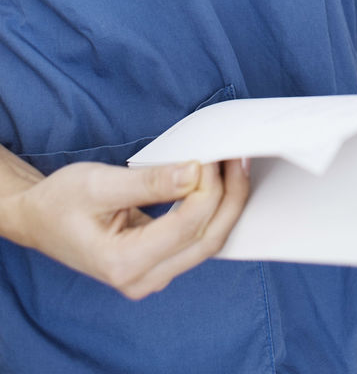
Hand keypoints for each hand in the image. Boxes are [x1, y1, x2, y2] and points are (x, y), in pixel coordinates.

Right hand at [4, 157, 248, 298]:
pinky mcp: (158, 264)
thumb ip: (150, 182)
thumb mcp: (100, 184)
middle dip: (229, 197)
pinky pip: (197, 241)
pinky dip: (211, 212)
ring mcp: (152, 276)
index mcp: (123, 263)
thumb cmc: (61, 201)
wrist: (39, 219)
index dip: (208, 188)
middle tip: (237, 158)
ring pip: (207, 243)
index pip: (187, 226)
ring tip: (234, 166)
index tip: (213, 155)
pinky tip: (218, 185)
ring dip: (225, 204)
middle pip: (206, 240)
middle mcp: (142, 279)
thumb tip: (195, 172)